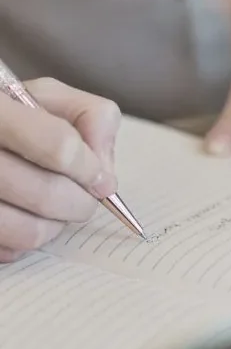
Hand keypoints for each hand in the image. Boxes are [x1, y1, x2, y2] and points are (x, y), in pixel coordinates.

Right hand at [0, 78, 119, 262]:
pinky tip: (26, 217)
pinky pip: (9, 249)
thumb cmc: (18, 115)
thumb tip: (104, 169)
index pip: (61, 147)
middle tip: (84, 199)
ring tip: (56, 210)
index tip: (100, 177)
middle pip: (48, 194)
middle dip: (81, 203)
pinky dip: (28, 240)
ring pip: (29, 231)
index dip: (91, 168)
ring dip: (57, 226)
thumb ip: (91, 118)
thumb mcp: (51, 100)